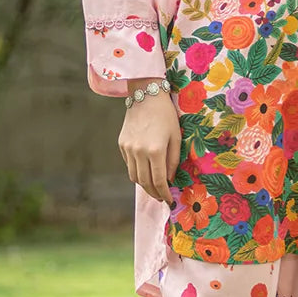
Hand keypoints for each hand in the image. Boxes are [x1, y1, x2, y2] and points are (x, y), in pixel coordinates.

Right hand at [119, 89, 181, 204]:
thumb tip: (170, 179)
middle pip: (144, 182)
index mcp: (155, 150)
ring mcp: (128, 148)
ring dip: (144, 185)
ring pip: (134, 176)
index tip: (170, 200)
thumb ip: (173, 160)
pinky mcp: (121, 144)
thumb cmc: (166, 115)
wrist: (146, 96)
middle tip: (162, 198)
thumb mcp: (176, 137)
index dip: (165, 193)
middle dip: (154, 193)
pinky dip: (137, 171)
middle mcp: (139, 151)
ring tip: (154, 187)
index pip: (159, 181)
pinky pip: (129, 164)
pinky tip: (146, 170)